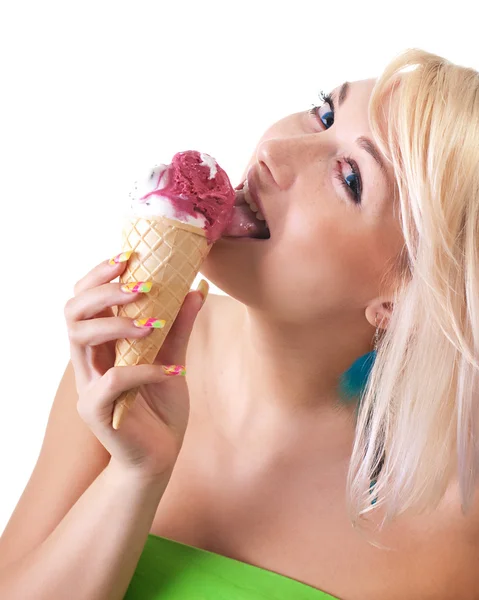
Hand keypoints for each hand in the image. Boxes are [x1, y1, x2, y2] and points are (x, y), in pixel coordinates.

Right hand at [64, 252, 206, 478]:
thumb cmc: (161, 407)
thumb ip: (179, 327)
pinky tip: (172, 370)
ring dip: (117, 324)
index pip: (85, 299)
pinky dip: (144, 369)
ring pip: (80, 339)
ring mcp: (88, 385)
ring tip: (154, 323)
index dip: (99, 274)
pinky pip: (112, 381)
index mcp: (102, 344)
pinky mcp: (97, 411)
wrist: (161, 455)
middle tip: (140, 284)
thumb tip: (195, 289)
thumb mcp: (173, 358)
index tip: (128, 256)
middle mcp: (88, 360)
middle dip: (103, 290)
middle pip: (73, 312)